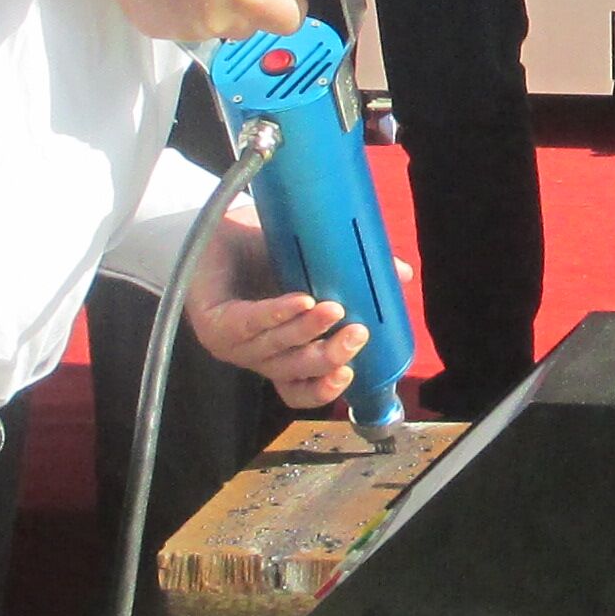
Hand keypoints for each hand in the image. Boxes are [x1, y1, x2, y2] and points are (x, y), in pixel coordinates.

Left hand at [183, 197, 377, 412]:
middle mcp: (256, 355)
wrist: (213, 225)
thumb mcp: (311, 263)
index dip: (324, 390)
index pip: (299, 389)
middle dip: (328, 358)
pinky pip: (250, 323)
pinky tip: (301, 300)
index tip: (351, 375)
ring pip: (275, 350)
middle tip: (358, 334)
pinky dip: (277, 313)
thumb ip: (351, 273)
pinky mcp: (213, 323)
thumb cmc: (257, 249)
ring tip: (333, 308)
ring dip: (306, 332)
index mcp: (278, 352)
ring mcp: (233, 343)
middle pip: (294, 373)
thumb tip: (401, 274)